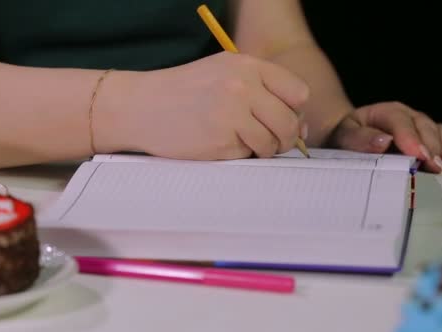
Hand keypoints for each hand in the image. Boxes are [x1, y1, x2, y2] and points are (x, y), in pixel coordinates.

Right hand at [96, 52, 308, 159]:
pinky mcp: (221, 142)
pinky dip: (239, 154)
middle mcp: (243, 87)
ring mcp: (232, 115)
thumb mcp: (223, 73)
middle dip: (283, 137)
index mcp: (247, 66)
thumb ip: (263, 91)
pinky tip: (220, 144)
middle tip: (268, 140)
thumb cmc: (183, 92)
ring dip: (262, 149)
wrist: (140, 107)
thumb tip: (300, 128)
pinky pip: (248, 155)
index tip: (282, 118)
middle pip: (290, 122)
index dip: (294, 111)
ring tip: (240, 141)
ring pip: (272, 143)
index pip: (298, 93)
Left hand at [327, 102, 441, 172]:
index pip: (400, 121)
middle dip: (432, 146)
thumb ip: (360, 139)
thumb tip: (383, 141)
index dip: (411, 138)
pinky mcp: (429, 137)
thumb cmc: (347, 138)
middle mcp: (406, 116)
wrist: (350, 138)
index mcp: (385, 112)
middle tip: (437, 166)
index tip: (419, 155)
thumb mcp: (345, 137)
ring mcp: (420, 125)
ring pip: (438, 131)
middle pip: (424, 126)